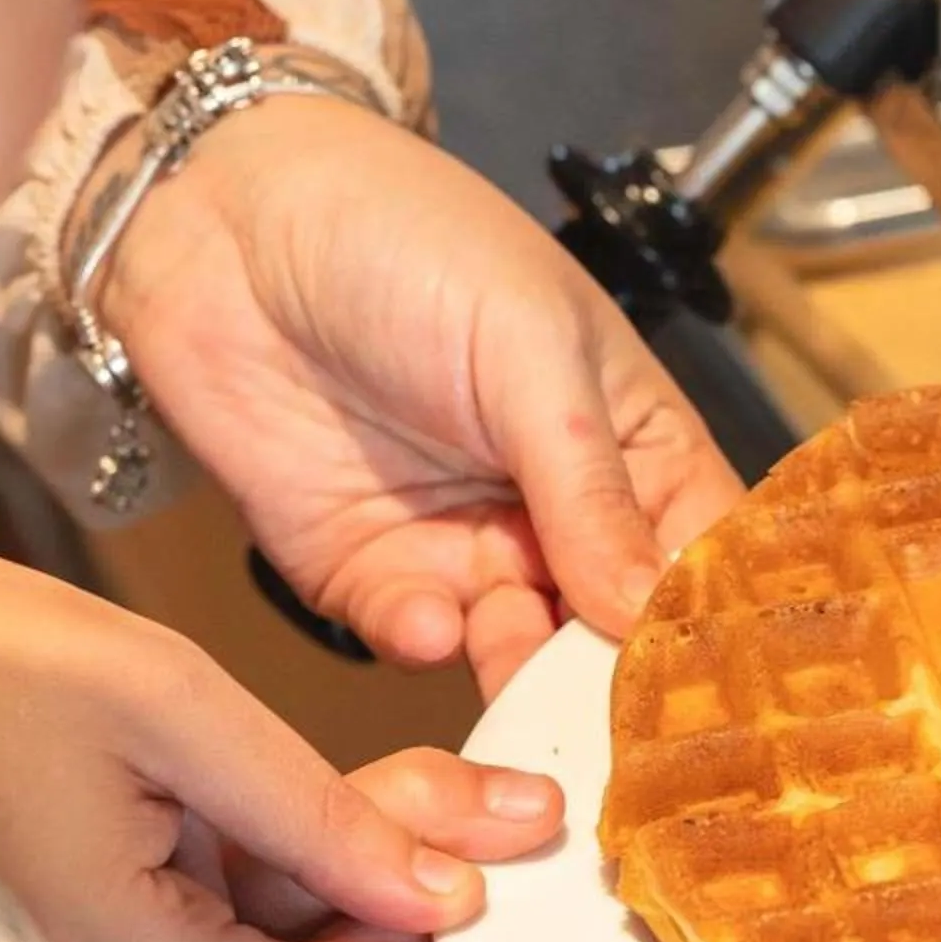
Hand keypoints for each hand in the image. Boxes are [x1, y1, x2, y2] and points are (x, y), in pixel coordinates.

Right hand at [0, 503, 555, 941]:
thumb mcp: (169, 709)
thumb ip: (317, 813)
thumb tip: (448, 897)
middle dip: (447, 926)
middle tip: (548, 864)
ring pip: (299, 933)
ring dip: (398, 869)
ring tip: (504, 801)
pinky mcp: (114, 893)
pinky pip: (244, 897)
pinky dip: (326, 848)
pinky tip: (414, 795)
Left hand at [108, 97, 742, 693]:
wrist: (223, 217)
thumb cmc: (405, 237)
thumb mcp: (527, 349)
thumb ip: (585, 486)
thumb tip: (644, 609)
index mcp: (630, 442)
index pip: (701, 556)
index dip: (711, 621)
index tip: (717, 682)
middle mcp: (557, 509)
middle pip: (616, 629)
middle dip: (616, 679)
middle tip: (616, 723)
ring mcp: (463, 545)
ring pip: (520, 655)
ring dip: (523, 675)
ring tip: (518, 665)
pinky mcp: (366, 572)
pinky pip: (415, 638)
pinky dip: (427, 641)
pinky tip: (429, 615)